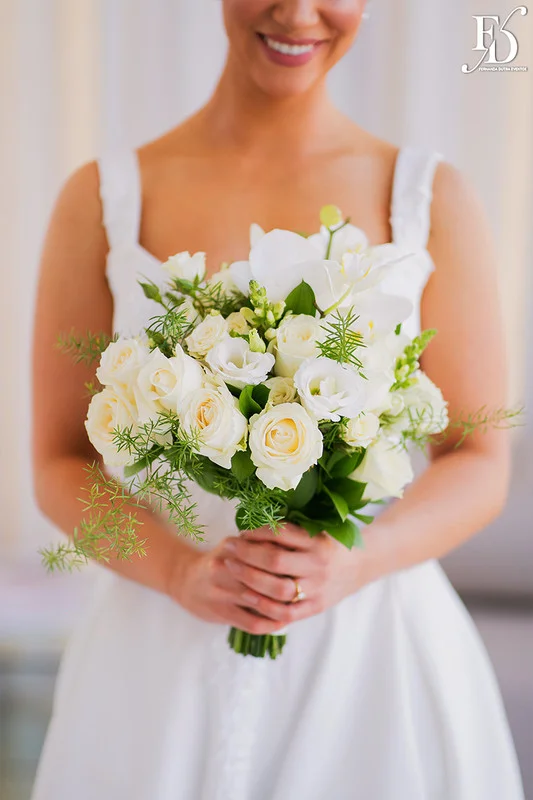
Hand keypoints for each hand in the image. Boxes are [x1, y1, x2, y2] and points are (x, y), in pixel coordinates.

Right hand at [168, 536, 298, 634]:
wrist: (184, 578)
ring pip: (261, 602)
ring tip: (299, 605)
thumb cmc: (219, 560)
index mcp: (232, 547)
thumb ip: (259, 544)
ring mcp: (222, 592)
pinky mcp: (220, 612)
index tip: (304, 565)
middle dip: (288, 584)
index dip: (288, 561)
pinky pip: (252, 623)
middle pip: (265, 578)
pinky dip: (271, 624)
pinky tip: (282, 621)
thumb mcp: (235, 544)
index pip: (267, 553)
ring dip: (282, 606)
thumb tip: (293, 547)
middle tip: (306, 587)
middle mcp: (225, 567)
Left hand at [221, 523, 361, 628]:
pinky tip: (246, 595)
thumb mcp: (316, 530)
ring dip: (250, 578)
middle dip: (246, 553)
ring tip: (231, 567)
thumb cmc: (329, 544)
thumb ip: (290, 530)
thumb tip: (251, 524)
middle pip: (275, 561)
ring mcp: (317, 589)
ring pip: (278, 588)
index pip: (282, 534)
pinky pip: (286, 612)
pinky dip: (263, 606)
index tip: (241, 531)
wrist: (360, 566)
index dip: (257, 532)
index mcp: (318, 542)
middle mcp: (318, 565)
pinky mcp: (315, 607)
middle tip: (228, 547)